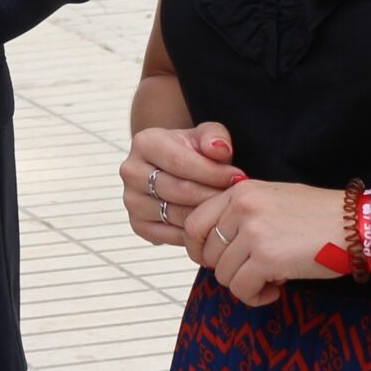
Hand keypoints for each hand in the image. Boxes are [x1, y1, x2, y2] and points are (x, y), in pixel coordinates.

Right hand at [119, 121, 242, 249]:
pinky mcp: (138, 224)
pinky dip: (194, 233)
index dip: (213, 172)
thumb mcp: (205, 135)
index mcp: (145, 143)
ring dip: (206, 215)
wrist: (171, 168)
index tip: (239, 178)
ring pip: (176, 214)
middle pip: (179, 190)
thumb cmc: (191, 151)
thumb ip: (214, 136)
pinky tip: (211, 224)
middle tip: (237, 199)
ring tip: (227, 210)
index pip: (180, 162)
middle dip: (213, 195)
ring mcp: (132, 200)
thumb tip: (219, 149)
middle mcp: (131, 171)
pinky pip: (171, 235)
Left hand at [180, 179, 347, 307]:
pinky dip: (256, 296)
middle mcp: (241, 208)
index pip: (194, 223)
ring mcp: (253, 232)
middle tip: (253, 272)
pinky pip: (241, 289)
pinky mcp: (266, 258)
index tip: (213, 261)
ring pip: (223, 274)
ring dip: (245, 284)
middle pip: (207, 253)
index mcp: (239, 192)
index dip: (198, 249)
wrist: (356, 224)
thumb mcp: (272, 200)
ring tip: (271, 280)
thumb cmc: (320, 216)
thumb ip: (242, 215)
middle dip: (226, 269)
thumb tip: (218, 247)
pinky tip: (276, 289)